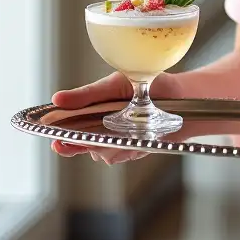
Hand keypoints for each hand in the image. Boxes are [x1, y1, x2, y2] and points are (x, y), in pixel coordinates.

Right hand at [49, 71, 184, 165]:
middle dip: (87, 145)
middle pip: (85, 147)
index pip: (69, 129)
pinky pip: (125, 155)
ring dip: (113, 144)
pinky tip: (140, 135)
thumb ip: (88, 95)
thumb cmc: (148, 84)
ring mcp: (118, 141)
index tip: (57, 142)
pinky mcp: (135, 149)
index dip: (62, 139)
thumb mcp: (115, 84)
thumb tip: (56, 99)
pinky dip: (131, 146)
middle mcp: (102, 129)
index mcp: (92, 111)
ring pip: (104, 154)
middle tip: (91, 138)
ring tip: (127, 128)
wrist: (183, 95)